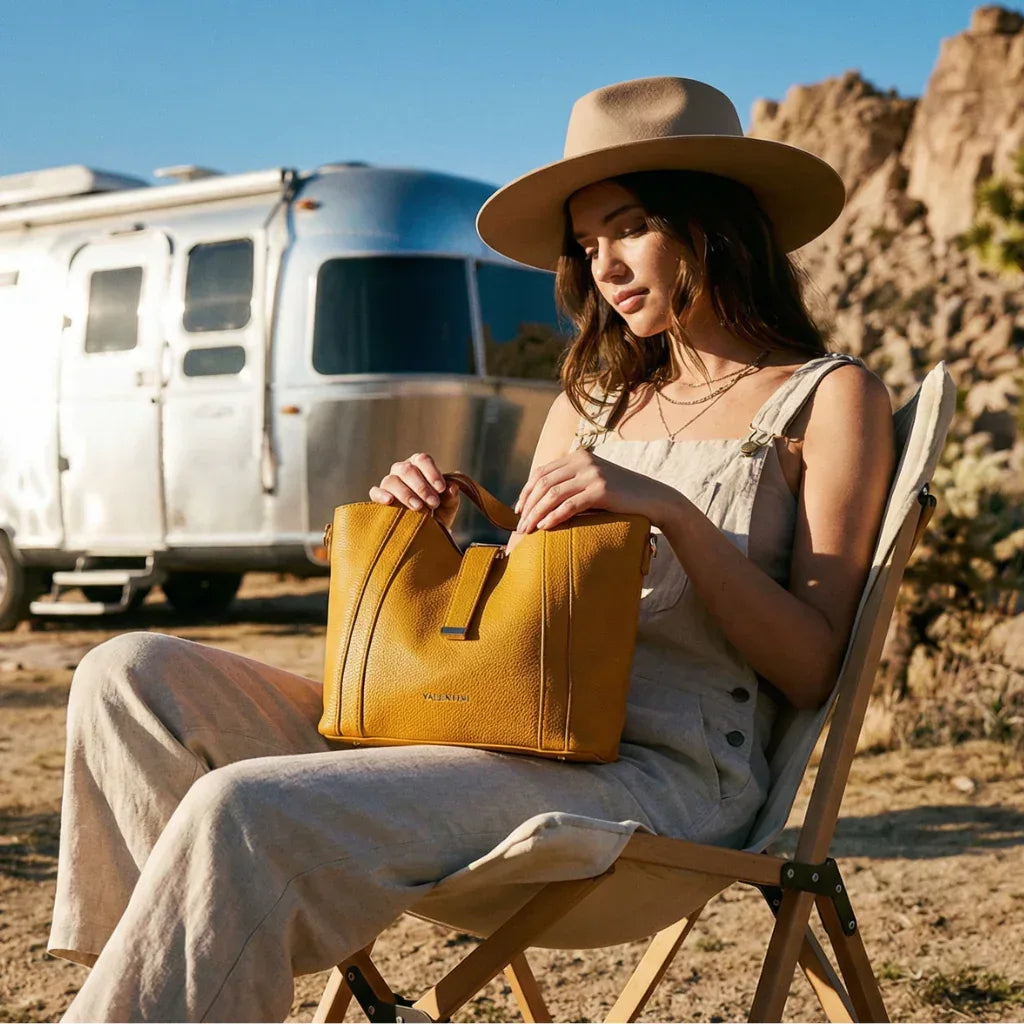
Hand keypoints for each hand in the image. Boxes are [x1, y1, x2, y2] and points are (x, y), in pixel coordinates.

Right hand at [369, 453, 460, 531]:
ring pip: (391, 480)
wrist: (427, 530)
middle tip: (433, 503)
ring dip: (406, 493)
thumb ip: (451, 496)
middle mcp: (402, 470)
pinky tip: (390, 501)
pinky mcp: (379, 497)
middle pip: (407, 470)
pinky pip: (375, 492)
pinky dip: (381, 495)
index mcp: (419, 465)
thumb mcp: (449, 505)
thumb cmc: (438, 511)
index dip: (432, 473)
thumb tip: (452, 488)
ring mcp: (390, 483)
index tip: (441, 489)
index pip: (422, 460)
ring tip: (418, 508)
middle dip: (421, 487)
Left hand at [513, 450, 671, 534]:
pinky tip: (545, 528)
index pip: (542, 473)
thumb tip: (544, 501)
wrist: (654, 498)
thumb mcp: (595, 482)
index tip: (519, 511)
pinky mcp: (601, 490)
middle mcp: (583, 461)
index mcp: (578, 457)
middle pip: (543, 483)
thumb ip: (573, 484)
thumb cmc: (622, 496)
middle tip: (520, 526)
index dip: (526, 492)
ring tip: (527, 531)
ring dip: (536, 514)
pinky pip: (570, 505)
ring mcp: (592, 474)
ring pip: (553, 494)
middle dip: (528, 506)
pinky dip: (554, 517)